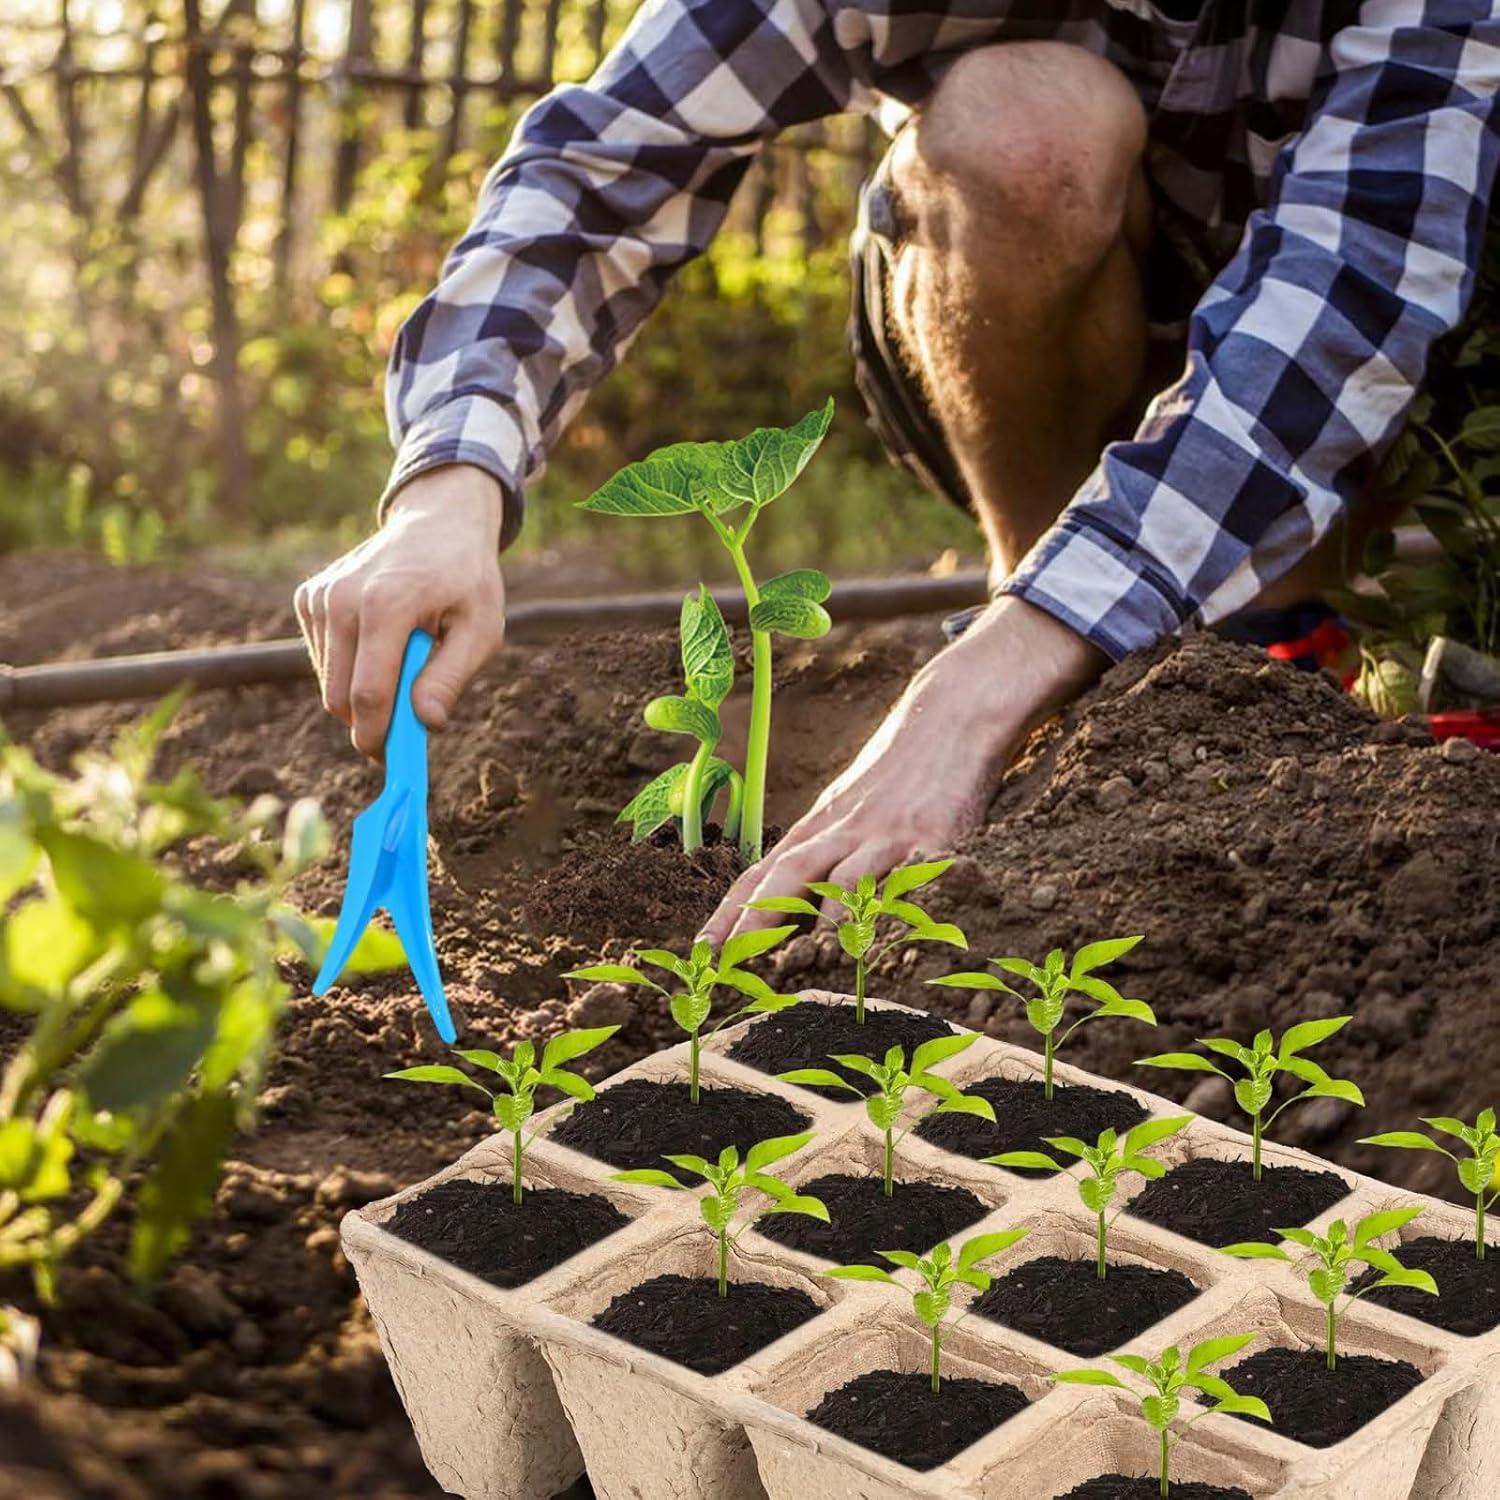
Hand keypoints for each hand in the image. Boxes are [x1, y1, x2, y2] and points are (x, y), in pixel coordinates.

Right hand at [294, 465, 506, 756]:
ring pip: (328, 683)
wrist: (438, 523)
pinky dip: (350, 667)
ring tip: (404, 663)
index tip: (394, 761)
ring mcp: (320, 596)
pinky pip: (323, 660)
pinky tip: (382, 641)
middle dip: (370, 722)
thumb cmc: (467, 581)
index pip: (367, 693)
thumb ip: (450, 677)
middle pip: (339, 697)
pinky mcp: (309, 597)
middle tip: (407, 724)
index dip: (378, 736)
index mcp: (386, 605)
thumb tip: (424, 723)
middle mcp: (342, 599)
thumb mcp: (481, 629)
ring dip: (363, 693)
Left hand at [700, 597, 1104, 944]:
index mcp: (819, 825)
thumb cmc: (900, 769)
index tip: (701, 951)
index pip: (761, 871)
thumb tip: (797, 906)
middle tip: (729, 964)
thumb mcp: (851, 807)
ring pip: (840, 879)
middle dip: (755, 921)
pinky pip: (904, 879)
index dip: (730, 912)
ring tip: (799, 966)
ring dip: (819, 923)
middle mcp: (843, 828)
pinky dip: (886, 910)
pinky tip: (878, 942)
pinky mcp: (932, 837)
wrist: (953, 714)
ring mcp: (885, 832)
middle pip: (787, 874)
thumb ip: (827, 852)